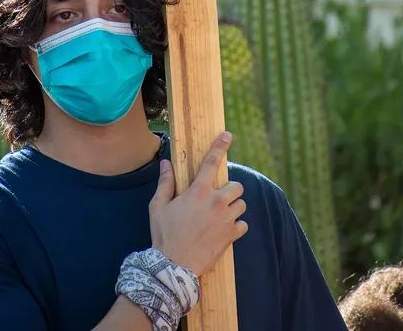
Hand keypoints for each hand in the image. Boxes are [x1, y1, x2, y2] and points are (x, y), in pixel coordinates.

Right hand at [148, 132, 247, 276]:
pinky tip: (225, 230)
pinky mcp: (231, 236)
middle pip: (237, 185)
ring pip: (242, 204)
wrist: (173, 266)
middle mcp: (216, 202)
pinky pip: (243, 224)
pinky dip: (237, 226)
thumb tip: (166, 163)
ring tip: (220, 214)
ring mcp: (226, 219)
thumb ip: (165, 183)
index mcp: (199, 191)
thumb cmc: (164, 235)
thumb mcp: (158, 207)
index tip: (227, 135)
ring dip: (233, 207)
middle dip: (230, 189)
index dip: (220, 146)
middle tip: (219, 197)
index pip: (212, 162)